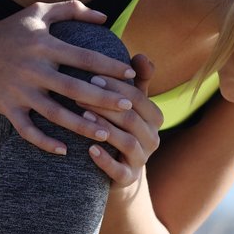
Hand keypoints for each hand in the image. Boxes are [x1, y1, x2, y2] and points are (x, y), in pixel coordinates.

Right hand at [0, 1, 137, 154]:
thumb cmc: (9, 29)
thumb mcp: (38, 12)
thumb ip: (72, 9)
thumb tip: (104, 17)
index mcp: (45, 45)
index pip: (84, 57)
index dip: (109, 66)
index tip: (131, 75)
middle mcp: (33, 69)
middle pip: (75, 88)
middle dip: (103, 99)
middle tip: (128, 107)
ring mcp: (19, 90)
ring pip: (55, 113)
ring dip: (81, 125)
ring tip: (106, 134)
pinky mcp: (6, 106)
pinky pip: (26, 129)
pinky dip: (44, 141)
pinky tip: (64, 150)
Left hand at [82, 54, 163, 189]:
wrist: (117, 167)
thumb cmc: (120, 126)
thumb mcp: (128, 103)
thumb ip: (136, 80)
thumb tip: (142, 55)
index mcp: (155, 117)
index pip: (138, 98)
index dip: (115, 87)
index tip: (91, 77)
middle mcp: (153, 138)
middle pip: (131, 118)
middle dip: (105, 105)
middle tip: (78, 94)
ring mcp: (142, 160)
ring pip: (127, 142)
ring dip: (104, 128)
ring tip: (82, 117)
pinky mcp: (128, 178)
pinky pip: (119, 170)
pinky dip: (105, 160)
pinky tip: (89, 149)